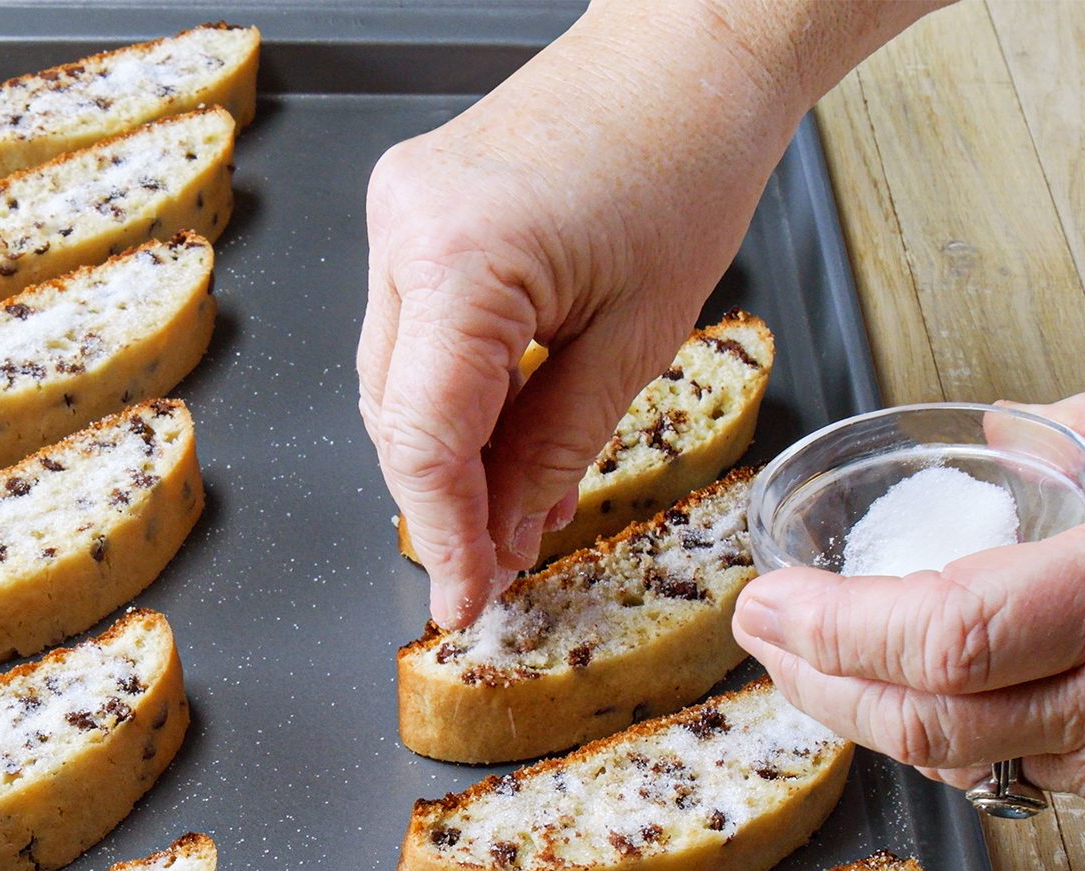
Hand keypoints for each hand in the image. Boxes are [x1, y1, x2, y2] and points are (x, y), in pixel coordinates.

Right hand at [356, 1, 932, 627]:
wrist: (689, 48)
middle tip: (502, 567)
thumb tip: (504, 534)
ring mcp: (398, 216)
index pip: (421, 438)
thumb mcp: (638, 338)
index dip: (444, 536)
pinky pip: (413, 333)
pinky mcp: (413, 212)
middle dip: (447, 503)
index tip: (467, 602)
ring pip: (396, 382)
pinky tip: (507, 433)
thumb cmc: (687, 159)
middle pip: (395, 415)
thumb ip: (557, 449)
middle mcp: (403, 231)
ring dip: (451, 453)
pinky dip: (455, 394)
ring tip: (520, 507)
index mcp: (460, 258)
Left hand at [733, 386, 1084, 845]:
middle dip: (816, 680)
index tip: (766, 596)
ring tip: (807, 656)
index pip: (946, 637)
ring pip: (957, 756)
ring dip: (865, 708)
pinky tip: (909, 690)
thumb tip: (1014, 424)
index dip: (833, 628)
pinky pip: (1015, 771)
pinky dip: (945, 727)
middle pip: (923, 718)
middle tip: (757, 630)